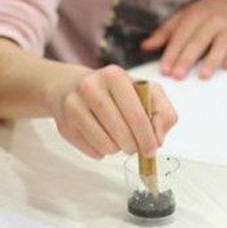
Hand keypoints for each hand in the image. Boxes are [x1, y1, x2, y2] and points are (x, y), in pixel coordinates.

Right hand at [45, 65, 177, 158]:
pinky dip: (101, 152)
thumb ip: (163, 112)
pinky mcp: (64, 125)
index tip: (152, 150)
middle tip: (135, 146)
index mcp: (114, 76)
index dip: (148, 138)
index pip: (138, 116)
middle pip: (122, 134)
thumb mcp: (145, 92)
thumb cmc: (116, 92)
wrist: (70, 86)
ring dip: (117, 149)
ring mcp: (73, 106)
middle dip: (134, 146)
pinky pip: (91, 152)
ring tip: (117, 139)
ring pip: (106, 145)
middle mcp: (90, 87)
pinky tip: (101, 138)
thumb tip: (159, 139)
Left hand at [143, 0, 226, 79]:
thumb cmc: (205, 14)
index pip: (181, 36)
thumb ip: (166, 33)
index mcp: (196, 15)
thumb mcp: (184, 18)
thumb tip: (145, 46)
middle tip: (178, 76)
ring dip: (212, 60)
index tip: (165, 70)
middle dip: (187, 58)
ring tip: (202, 75)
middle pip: (199, 40)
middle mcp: (215, 19)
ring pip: (222, 44)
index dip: (172, 53)